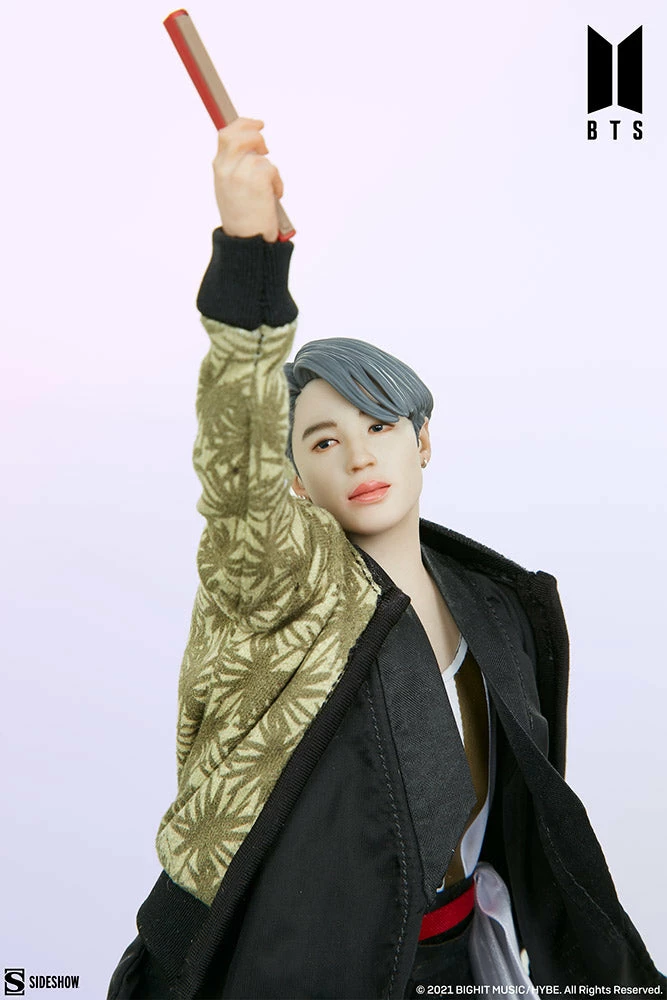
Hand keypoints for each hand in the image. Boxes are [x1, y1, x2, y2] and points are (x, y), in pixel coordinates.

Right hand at [212, 117, 283, 242]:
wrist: (245, 241)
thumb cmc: (242, 219)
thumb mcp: (230, 189)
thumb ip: (235, 166)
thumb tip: (253, 147)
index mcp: (219, 168)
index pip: (226, 134)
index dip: (243, 124)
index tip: (257, 124)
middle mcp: (226, 168)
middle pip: (241, 134)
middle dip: (257, 136)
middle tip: (266, 150)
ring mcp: (240, 173)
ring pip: (261, 155)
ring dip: (270, 170)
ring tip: (268, 189)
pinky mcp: (256, 179)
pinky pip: (272, 168)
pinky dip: (277, 182)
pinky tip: (272, 196)